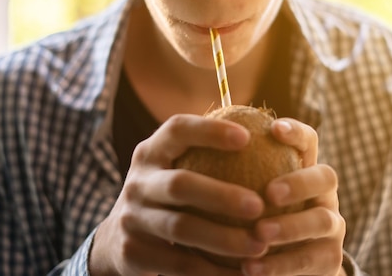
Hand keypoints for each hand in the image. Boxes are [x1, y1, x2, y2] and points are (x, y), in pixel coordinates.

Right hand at [89, 114, 269, 275]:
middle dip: (222, 196)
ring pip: (181, 228)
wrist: (119, 239)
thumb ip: (208, 154)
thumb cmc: (168, 195)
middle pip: (179, 185)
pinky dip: (212, 270)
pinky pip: (178, 264)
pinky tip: (241, 272)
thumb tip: (273, 133)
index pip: (176, 129)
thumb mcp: (175, 168)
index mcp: (151, 152)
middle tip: (259, 206)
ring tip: (259, 245)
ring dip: (224, 239)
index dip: (209, 131)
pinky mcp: (132, 253)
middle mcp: (137, 181)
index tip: (246, 137)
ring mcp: (131, 218)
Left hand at [241, 118, 346, 275]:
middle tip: (270, 192)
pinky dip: (280, 265)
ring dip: (290, 227)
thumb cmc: (253, 219)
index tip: (273, 129)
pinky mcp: (331, 259)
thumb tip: (191, 146)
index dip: (295, 132)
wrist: (287, 266)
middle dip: (299, 182)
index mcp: (305, 169)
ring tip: (260, 233)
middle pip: (326, 177)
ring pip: (323, 221)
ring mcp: (332, 226)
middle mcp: (324, 194)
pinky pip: (310, 261)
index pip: (307, 141)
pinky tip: (250, 268)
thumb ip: (231, 173)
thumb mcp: (246, 193)